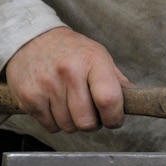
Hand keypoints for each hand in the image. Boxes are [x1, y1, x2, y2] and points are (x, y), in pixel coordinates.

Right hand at [5, 27, 131, 132]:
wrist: (31, 38)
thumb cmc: (72, 51)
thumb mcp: (100, 57)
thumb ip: (118, 81)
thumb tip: (137, 102)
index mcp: (93, 61)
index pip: (108, 100)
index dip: (114, 118)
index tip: (114, 119)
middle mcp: (69, 72)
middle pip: (87, 121)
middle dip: (93, 123)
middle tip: (90, 111)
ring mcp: (46, 85)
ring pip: (68, 127)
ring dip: (73, 123)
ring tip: (71, 104)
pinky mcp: (28, 97)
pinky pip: (50, 126)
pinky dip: (55, 122)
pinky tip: (55, 105)